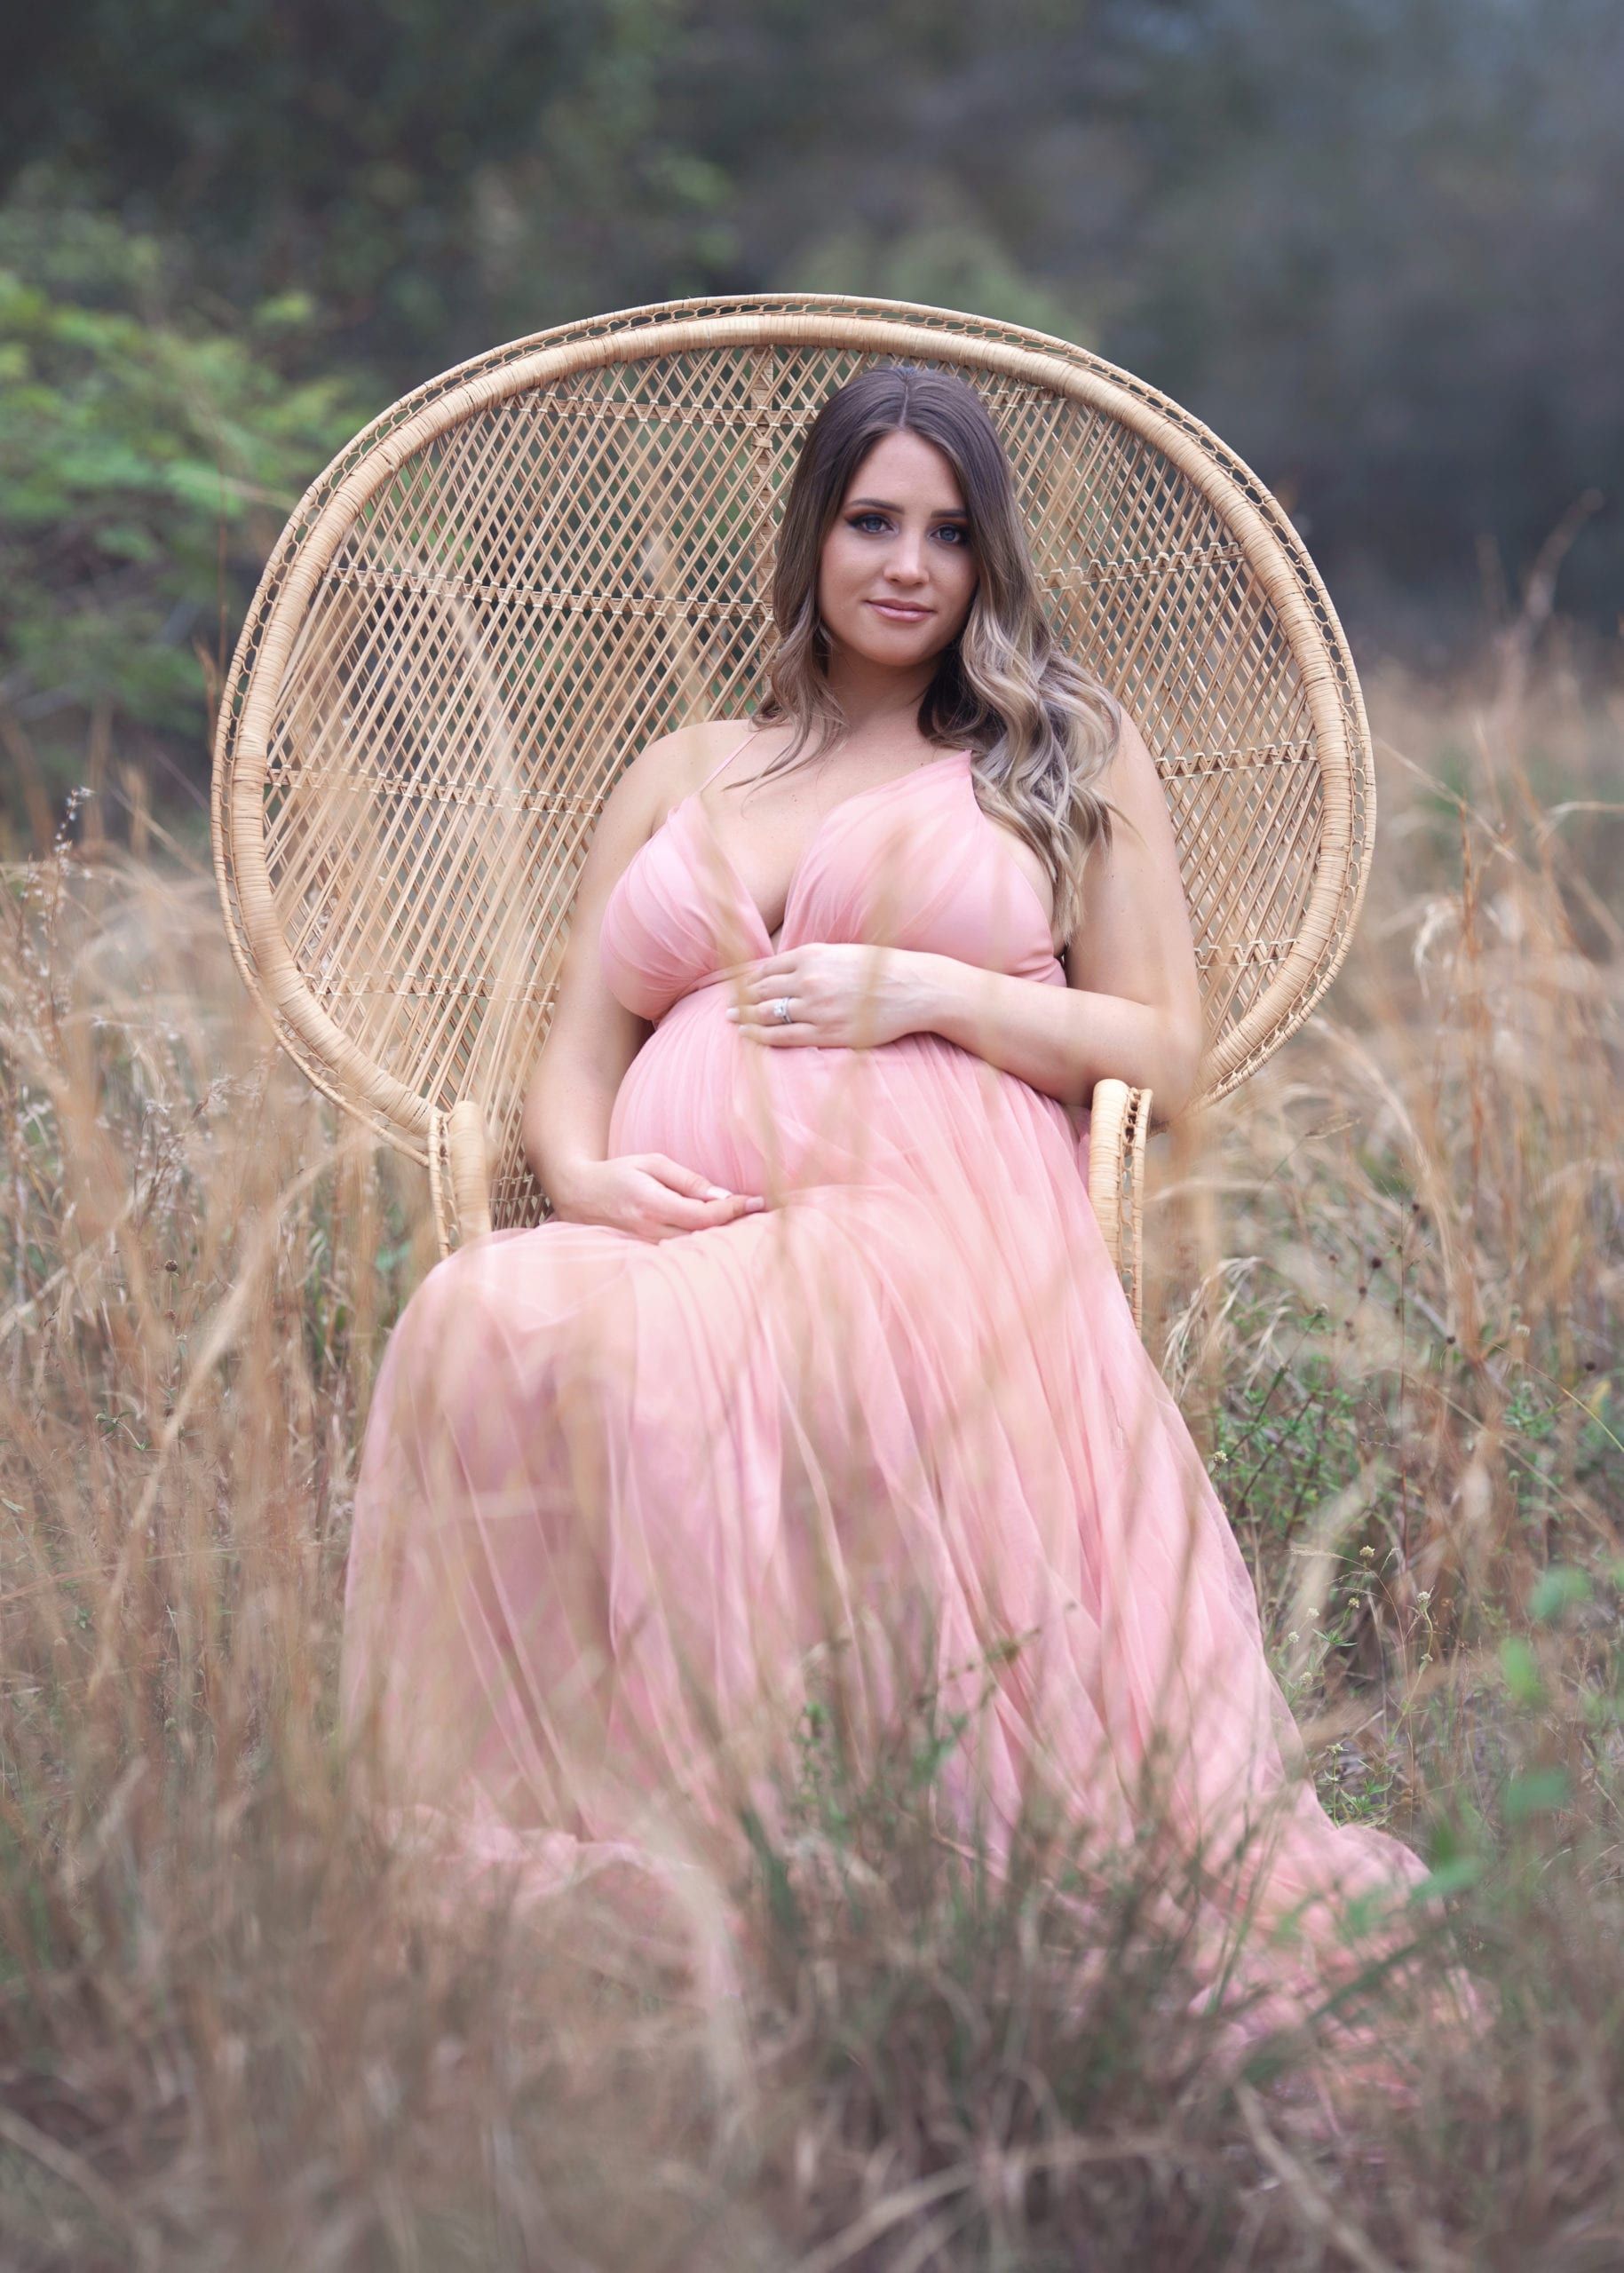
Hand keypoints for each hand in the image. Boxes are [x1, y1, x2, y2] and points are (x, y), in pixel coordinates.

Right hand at [550, 1153, 764, 1241]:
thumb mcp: (651, 1164)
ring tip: (749, 1223)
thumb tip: (720, 1195)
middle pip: (704, 1237)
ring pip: (694, 1249)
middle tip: (764, 1214)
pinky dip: (703, 1245)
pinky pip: (680, 1253)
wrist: (577, 1195)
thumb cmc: (617, 1173)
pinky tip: (720, 1236)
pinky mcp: (644, 1253)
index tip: (758, 1201)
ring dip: (722, 1238)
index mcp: (653, 1204)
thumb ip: (686, 1180)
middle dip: (736, 1226)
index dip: (734, 1211)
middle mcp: (650, 1231)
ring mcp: (646, 1246)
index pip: (704, 1216)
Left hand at [723, 943, 935, 1048]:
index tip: (733, 985)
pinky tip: (748, 1034)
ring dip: (745, 1017)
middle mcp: (809, 980)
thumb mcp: (841, 952)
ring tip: (732, 1020)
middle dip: (740, 998)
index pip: (766, 967)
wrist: (914, 989)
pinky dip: (761, 1035)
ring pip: (767, 1013)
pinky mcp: (826, 1032)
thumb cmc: (880, 969)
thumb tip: (782, 969)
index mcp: (812, 955)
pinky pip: (784, 1036)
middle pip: (761, 990)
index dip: (745, 978)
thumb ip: (812, 960)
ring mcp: (816, 1007)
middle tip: (725, 1007)